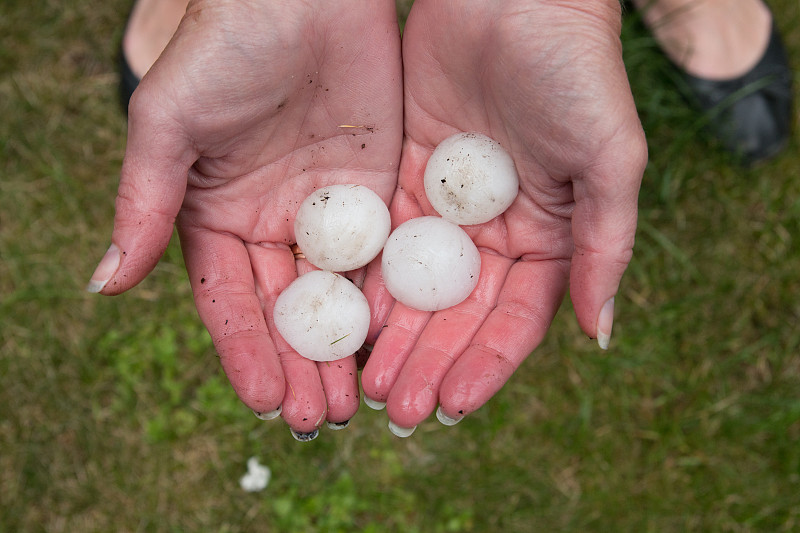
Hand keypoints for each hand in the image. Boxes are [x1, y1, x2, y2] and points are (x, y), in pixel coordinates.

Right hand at [88, 0, 402, 435]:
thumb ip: (146, 200)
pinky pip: (387, 255)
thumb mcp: (171, 120)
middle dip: (301, 366)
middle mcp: (274, 223)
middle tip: (321, 420)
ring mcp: (330, 213)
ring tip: (359, 401)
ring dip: (347, 350)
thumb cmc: (227, 44)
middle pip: (289, 310)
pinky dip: (391, 301)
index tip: (267, 400)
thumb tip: (104, 284)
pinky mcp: (380, 192)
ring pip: (340, 296)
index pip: (230, 299)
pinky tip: (400, 341)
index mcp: (219, 215)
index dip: (246, 351)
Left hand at [361, 0, 646, 430]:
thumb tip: (600, 333)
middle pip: (456, 315)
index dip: (485, 365)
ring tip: (364, 385)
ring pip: (413, 288)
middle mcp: (493, 235)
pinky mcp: (400, 179)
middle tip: (396, 410)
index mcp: (547, 238)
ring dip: (391, 337)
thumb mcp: (609, 157)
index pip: (513, 319)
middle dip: (428, 363)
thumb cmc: (575, 70)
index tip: (452, 405)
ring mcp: (443, 210)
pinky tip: (344, 318)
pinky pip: (379, 241)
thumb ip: (607, 244)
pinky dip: (365, 281)